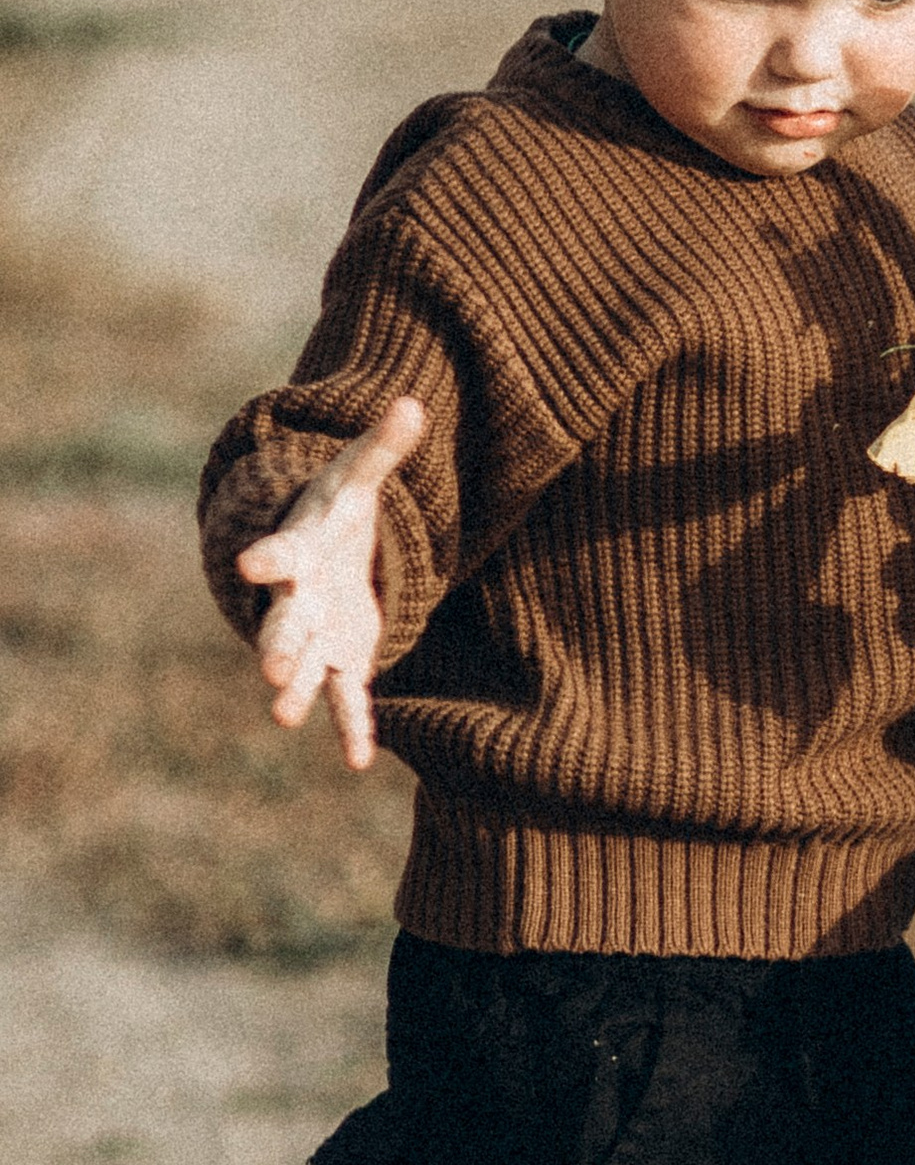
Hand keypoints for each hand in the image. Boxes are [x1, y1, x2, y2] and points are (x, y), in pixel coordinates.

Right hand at [232, 397, 427, 771]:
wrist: (322, 552)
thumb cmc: (338, 512)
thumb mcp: (360, 478)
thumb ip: (384, 448)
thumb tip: (416, 405)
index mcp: (299, 551)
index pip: (279, 554)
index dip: (266, 559)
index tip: (249, 565)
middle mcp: (299, 599)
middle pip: (287, 623)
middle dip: (279, 644)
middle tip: (271, 670)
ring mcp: (317, 634)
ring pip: (305, 668)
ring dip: (296, 692)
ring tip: (282, 715)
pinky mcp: (342, 660)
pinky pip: (347, 697)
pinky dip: (351, 727)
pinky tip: (357, 760)